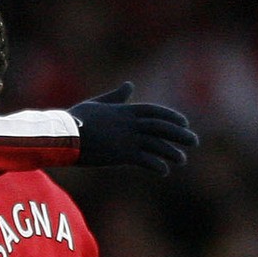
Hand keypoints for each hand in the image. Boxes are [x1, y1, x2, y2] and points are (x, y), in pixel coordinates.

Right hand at [66, 82, 197, 176]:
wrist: (63, 135)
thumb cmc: (75, 120)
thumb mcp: (98, 104)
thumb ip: (116, 97)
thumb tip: (130, 84)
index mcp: (126, 110)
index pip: (156, 112)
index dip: (173, 117)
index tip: (184, 123)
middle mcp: (131, 124)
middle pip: (163, 128)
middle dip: (180, 135)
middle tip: (194, 141)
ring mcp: (128, 139)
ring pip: (158, 145)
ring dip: (172, 152)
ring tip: (182, 159)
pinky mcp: (122, 154)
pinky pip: (146, 160)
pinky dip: (157, 165)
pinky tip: (164, 171)